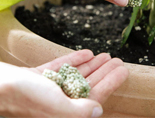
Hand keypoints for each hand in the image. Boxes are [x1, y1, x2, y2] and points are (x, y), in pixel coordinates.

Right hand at [0, 50, 128, 116]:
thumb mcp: (53, 105)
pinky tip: (86, 53)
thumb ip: (76, 111)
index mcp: (66, 110)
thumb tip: (98, 111)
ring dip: (92, 64)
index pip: (96, 95)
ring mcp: (50, 88)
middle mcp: (60, 101)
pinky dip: (75, 60)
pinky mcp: (41, 77)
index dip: (111, 82)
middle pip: (89, 83)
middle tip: (117, 59)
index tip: (123, 69)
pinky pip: (63, 67)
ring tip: (105, 54)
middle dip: (104, 71)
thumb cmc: (22, 95)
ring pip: (78, 74)